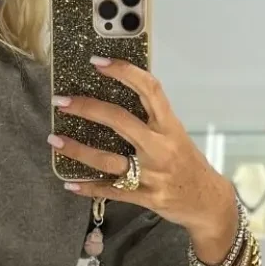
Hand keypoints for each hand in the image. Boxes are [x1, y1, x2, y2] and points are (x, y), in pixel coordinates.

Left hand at [50, 60, 238, 259]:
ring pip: (109, 160)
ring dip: (78, 150)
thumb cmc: (188, 165)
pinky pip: (112, 191)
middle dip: (87, 108)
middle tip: (62, 102)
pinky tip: (71, 183)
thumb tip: (119, 96)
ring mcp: (153, 174)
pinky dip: (89, 188)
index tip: (98, 62)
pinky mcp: (147, 197)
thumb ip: (152, 120)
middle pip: (120, 121)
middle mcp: (161, 147)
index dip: (124, 72)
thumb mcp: (176, 136)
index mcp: (170, 126)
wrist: (209, 203)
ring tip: (55, 141)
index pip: (149, 89)